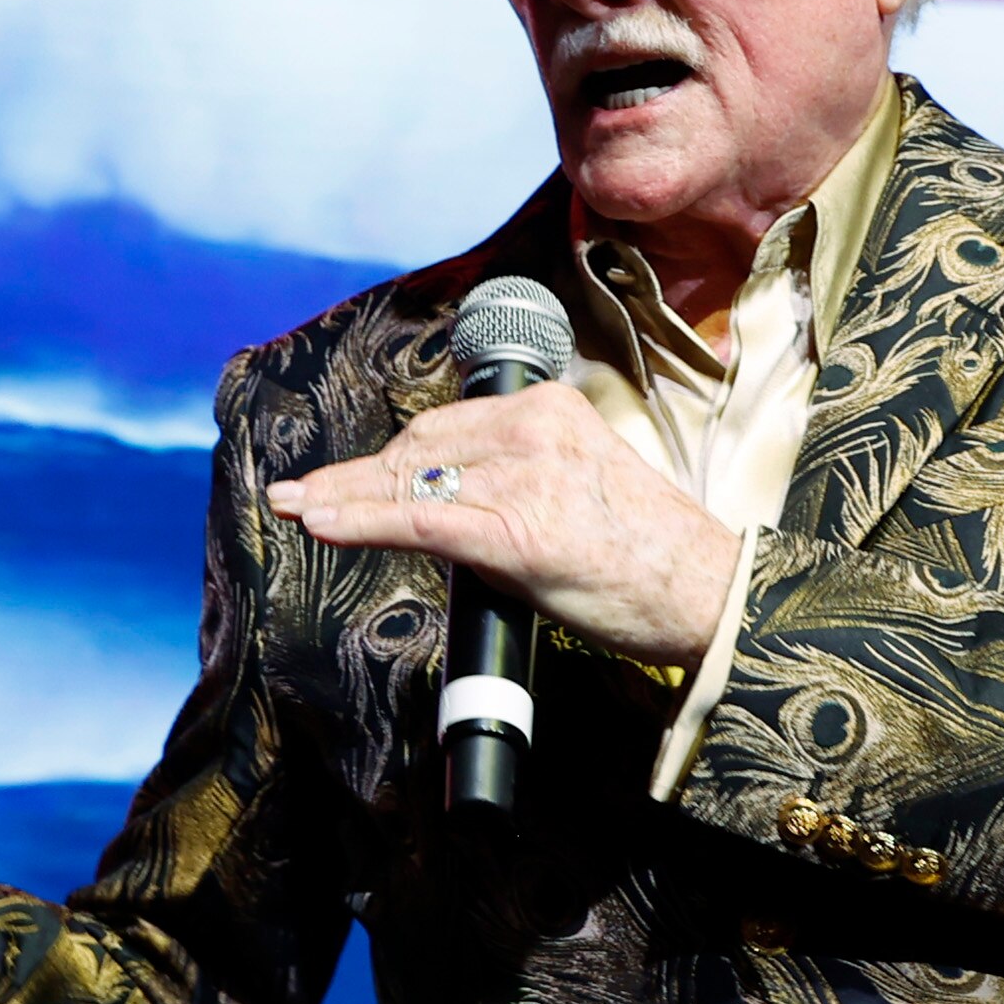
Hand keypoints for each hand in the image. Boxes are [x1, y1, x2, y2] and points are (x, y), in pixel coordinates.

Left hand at [265, 380, 741, 668]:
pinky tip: (322, 523)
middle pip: (417, 449)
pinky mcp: (514, 528)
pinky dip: (360, 521)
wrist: (706, 594)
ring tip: (298, 507)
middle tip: (302, 495)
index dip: (386, 457)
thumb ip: (515, 479)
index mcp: (551, 410)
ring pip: (407, 482)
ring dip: (343, 498)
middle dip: (355, 476)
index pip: (444, 428)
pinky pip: (416, 520)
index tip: (343, 474)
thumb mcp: (579, 488)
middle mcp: (533, 430)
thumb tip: (443, 505)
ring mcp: (523, 477)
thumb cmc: (649, 559)